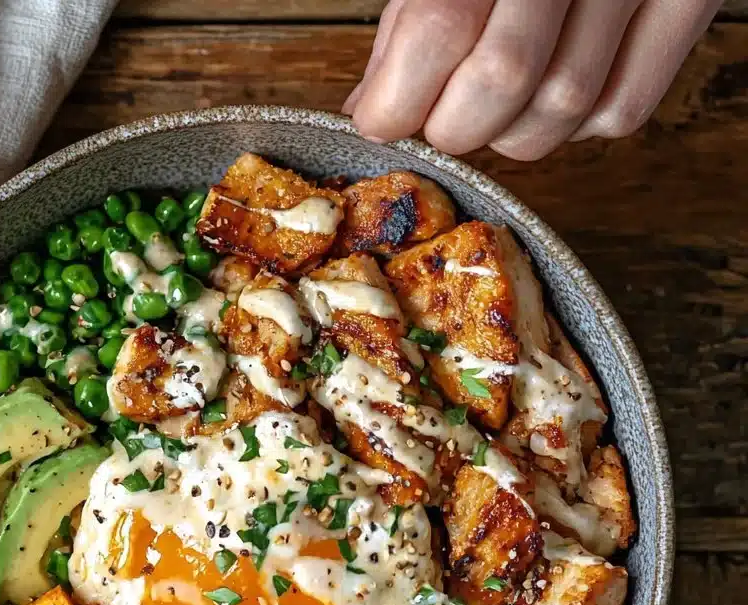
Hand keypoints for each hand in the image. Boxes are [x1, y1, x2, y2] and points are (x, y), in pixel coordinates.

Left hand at [344, 0, 722, 158]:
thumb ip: (411, 20)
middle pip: (500, 82)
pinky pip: (621, 110)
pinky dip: (575, 126)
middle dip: (452, 126)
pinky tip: (554, 90)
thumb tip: (372, 110)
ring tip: (497, 102)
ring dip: (510, 132)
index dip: (398, 98)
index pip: (439, 29)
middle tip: (440, 116)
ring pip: (560, 112)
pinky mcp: (692, 2)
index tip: (381, 119)